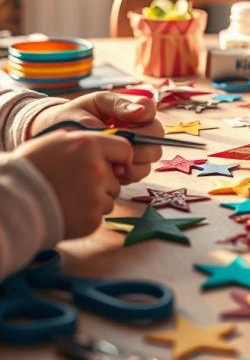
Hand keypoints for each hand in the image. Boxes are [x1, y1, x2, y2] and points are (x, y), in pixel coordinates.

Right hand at [19, 130, 133, 238]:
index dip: (122, 158)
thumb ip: (83, 141)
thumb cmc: (31, 168)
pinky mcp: (92, 218)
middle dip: (104, 181)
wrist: (15, 202)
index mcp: (88, 145)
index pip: (125, 148)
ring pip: (110, 197)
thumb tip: (104, 146)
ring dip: (97, 198)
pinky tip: (70, 209)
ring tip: (72, 197)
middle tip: (79, 184)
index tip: (118, 165)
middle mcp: (97, 169)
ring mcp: (95, 195)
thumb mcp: (55, 141)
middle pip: (117, 177)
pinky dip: (89, 214)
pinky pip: (101, 214)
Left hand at [28, 92, 163, 183]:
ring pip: (152, 156)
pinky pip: (140, 171)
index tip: (128, 121)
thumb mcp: (92, 104)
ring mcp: (135, 148)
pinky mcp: (128, 166)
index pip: (150, 109)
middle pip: (156, 135)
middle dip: (142, 143)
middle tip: (122, 148)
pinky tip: (110, 169)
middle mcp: (138, 128)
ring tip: (113, 161)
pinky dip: (128, 173)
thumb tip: (141, 111)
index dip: (145, 116)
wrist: (55, 138)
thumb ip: (116, 106)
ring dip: (135, 161)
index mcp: (130, 108)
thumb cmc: (73, 116)